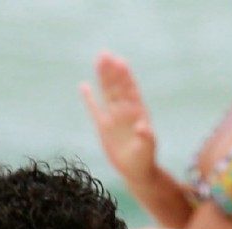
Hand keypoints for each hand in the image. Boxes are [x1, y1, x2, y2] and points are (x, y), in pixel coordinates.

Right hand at [80, 52, 156, 186]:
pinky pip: (94, 109)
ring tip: (98, 60)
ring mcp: (114, 117)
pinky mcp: (103, 127)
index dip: (125, 76)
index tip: (120, 62)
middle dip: (111, 71)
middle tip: (104, 54)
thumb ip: (146, 136)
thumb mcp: (148, 148)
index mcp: (137, 112)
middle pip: (117, 86)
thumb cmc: (145, 159)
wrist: (136, 170)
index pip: (130, 90)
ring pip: (107, 92)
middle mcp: (125, 110)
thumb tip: (142, 126)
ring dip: (103, 77)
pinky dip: (89, 99)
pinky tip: (83, 86)